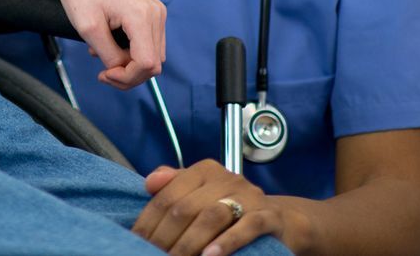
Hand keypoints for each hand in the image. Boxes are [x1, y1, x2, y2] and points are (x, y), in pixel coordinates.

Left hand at [44, 0, 165, 88]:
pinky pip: (148, 44)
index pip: (147, 64)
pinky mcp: (152, 12)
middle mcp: (155, 13)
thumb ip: (110, 56)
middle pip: (153, 64)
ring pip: (152, 57)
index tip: (103, 74)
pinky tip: (111, 45)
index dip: (127, 77)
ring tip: (103, 53)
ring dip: (129, 64)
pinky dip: (131, 52)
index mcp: (141, 15)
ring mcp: (156, 11)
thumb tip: (124, 72)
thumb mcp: (88, 29)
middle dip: (128, 74)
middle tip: (103, 72)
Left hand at [134, 161, 283, 255]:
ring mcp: (249, 196)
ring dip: (190, 242)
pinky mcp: (268, 216)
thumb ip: (175, 185)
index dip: (150, 220)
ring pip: (212, 216)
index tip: (137, 241)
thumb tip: (149, 182)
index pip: (168, 194)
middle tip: (154, 255)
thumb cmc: (233, 210)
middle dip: (166, 237)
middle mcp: (226, 178)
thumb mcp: (203, 194)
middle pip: (186, 207)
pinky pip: (247, 227)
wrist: (282, 221)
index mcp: (205, 171)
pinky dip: (227, 242)